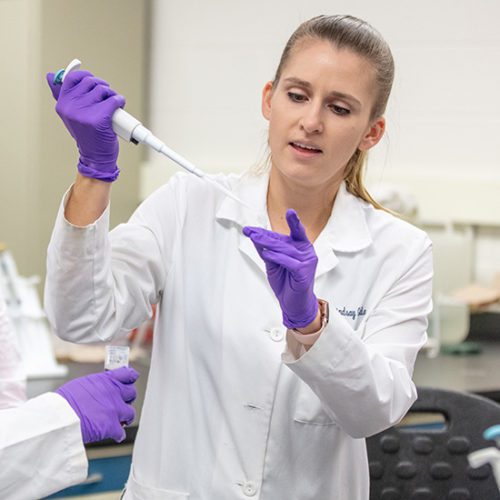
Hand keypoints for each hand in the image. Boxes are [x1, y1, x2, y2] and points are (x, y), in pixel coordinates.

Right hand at [46, 70, 124, 181]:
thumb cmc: (87, 135)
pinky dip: (120, 101)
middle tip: (106, 97)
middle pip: (91, 82)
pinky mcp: (99, 118)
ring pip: (103, 90)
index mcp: (62, 104)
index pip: (72, 78)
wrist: (95, 157)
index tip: (94, 82)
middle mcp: (71, 107)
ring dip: (112, 95)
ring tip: (112, 105)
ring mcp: (85, 113)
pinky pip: (114, 100)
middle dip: (102, 87)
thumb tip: (50, 76)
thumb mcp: (71, 115)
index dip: (85, 75)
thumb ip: (63, 96)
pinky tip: (119, 107)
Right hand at [55, 367, 138, 443]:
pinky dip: (118, 435)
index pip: (128, 374)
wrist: (59, 418)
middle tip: (121, 403)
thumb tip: (102, 388)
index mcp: (107, 380)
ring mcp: (115, 410)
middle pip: (132, 393)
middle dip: (127, 399)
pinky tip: (114, 435)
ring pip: (130, 413)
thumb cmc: (65, 401)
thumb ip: (98, 385)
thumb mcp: (83, 384)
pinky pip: (121, 432)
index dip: (130, 378)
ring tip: (120, 420)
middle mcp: (114, 393)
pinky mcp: (112, 426)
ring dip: (125, 417)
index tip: (129, 381)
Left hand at [243, 209, 318, 328]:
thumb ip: (266, 250)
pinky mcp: (304, 273)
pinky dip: (277, 258)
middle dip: (265, 235)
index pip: (291, 232)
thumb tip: (255, 236)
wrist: (294, 304)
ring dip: (268, 244)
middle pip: (284, 240)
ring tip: (255, 239)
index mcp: (301, 246)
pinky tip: (267, 254)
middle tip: (249, 231)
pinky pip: (290, 262)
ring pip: (286, 249)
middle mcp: (306, 251)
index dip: (282, 225)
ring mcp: (307, 262)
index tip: (282, 215)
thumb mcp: (273, 264)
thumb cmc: (286, 282)